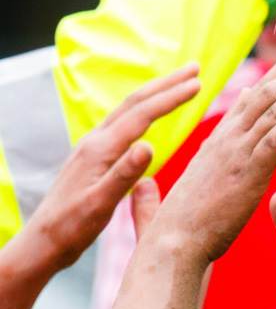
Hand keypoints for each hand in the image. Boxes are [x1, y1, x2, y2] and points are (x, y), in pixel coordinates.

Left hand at [7, 65, 200, 278]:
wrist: (44, 240)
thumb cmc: (72, 228)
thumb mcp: (100, 205)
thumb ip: (124, 174)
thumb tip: (149, 145)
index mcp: (99, 150)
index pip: (142, 115)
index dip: (171, 97)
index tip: (198, 84)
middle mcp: (95, 141)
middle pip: (135, 103)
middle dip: (166, 84)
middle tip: (195, 68)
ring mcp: (93, 146)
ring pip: (129, 110)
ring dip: (156, 93)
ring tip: (180, 83)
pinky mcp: (95, 155)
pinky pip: (124, 122)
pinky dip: (146, 110)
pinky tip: (153, 113)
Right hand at [149, 39, 275, 262]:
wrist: (173, 244)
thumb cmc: (185, 221)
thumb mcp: (199, 180)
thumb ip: (210, 152)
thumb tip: (191, 145)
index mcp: (222, 138)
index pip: (255, 95)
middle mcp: (228, 137)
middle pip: (267, 91)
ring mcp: (236, 152)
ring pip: (273, 108)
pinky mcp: (245, 173)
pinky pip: (272, 140)